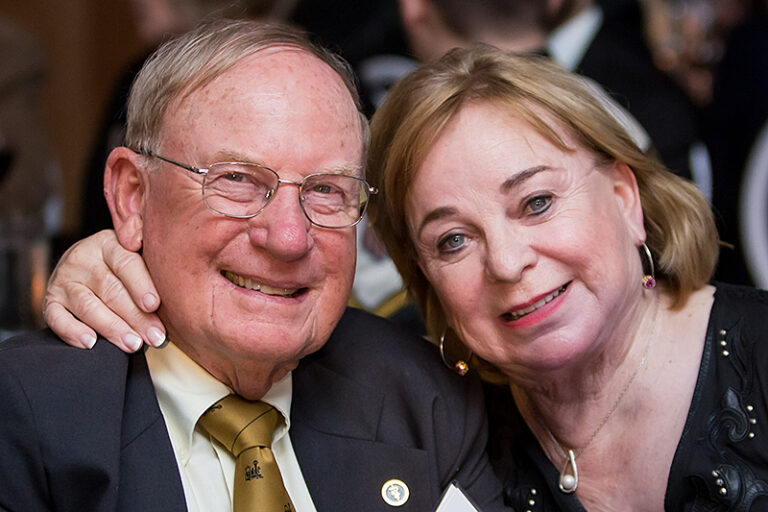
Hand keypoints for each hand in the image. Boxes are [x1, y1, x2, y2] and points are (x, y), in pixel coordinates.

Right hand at [43, 230, 165, 351]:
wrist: (84, 264)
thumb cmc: (124, 265)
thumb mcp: (136, 250)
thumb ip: (150, 253)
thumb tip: (173, 262)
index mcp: (108, 243)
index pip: (126, 263)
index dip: (141, 284)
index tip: (154, 304)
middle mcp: (82, 258)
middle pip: (111, 290)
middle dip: (135, 316)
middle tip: (154, 337)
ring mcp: (64, 280)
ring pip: (88, 306)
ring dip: (112, 328)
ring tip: (133, 344)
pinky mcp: (51, 301)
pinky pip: (57, 318)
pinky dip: (72, 332)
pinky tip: (91, 343)